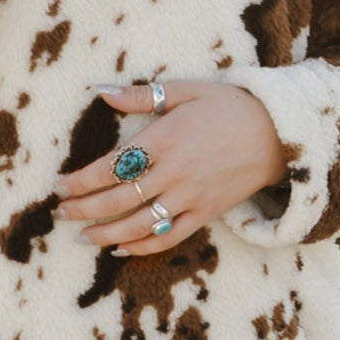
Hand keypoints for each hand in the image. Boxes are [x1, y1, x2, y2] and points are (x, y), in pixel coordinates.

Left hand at [52, 80, 287, 256]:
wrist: (280, 133)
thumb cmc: (229, 106)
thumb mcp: (185, 90)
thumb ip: (142, 95)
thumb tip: (102, 92)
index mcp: (164, 139)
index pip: (111, 167)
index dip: (81, 180)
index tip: (60, 185)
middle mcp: (173, 172)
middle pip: (118, 200)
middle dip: (83, 209)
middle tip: (59, 213)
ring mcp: (190, 197)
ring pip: (139, 224)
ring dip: (105, 233)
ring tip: (81, 236)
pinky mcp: (206, 213)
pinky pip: (169, 237)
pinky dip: (143, 246)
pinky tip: (121, 249)